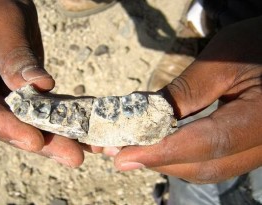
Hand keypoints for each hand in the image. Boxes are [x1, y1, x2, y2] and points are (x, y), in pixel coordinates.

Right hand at [0, 0, 84, 166]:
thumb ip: (15, 57)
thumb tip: (41, 86)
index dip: (5, 128)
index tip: (34, 140)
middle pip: (7, 125)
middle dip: (42, 140)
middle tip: (73, 155)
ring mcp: (0, 97)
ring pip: (28, 121)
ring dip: (58, 134)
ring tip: (87, 145)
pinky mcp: (21, 95)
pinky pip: (42, 108)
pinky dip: (63, 116)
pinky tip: (85, 123)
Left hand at [114, 16, 261, 182]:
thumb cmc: (255, 48)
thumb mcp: (220, 63)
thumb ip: (185, 93)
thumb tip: (143, 119)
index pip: (208, 144)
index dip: (163, 152)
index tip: (124, 156)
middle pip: (205, 165)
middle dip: (158, 160)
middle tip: (119, 152)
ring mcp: (255, 149)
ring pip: (206, 168)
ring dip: (166, 161)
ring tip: (132, 150)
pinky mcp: (244, 147)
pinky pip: (210, 160)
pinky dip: (180, 156)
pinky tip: (158, 146)